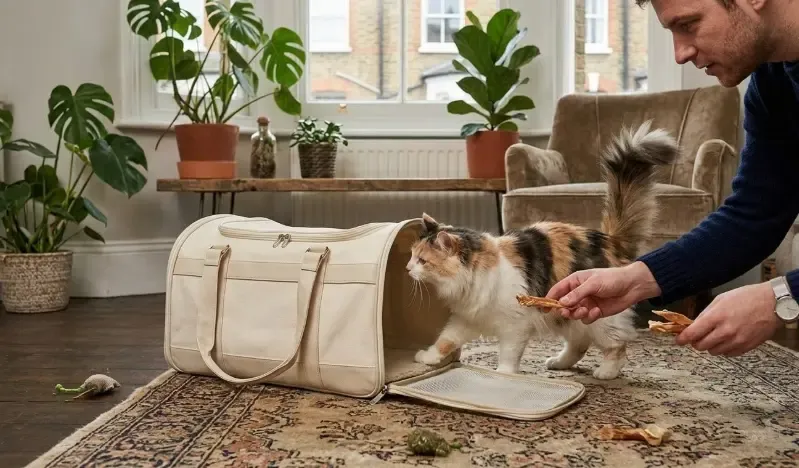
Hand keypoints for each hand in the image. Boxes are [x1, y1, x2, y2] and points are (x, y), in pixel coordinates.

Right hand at [546, 261, 660, 323]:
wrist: (632, 287)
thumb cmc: (612, 279)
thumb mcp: (593, 284)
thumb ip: (577, 294)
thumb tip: (562, 303)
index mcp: (575, 281)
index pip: (558, 290)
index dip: (549, 298)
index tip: (543, 308)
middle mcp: (579, 293)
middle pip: (564, 304)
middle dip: (565, 309)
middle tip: (567, 312)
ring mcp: (586, 302)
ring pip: (574, 313)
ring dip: (577, 314)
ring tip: (586, 310)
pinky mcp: (595, 311)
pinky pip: (586, 318)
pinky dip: (589, 317)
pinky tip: (597, 311)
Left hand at [676, 282, 779, 355]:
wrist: (772, 303)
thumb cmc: (746, 297)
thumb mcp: (720, 300)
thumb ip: (705, 314)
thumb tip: (693, 325)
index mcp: (716, 317)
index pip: (692, 334)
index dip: (682, 339)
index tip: (678, 340)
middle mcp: (725, 332)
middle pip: (701, 346)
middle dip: (696, 342)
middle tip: (698, 336)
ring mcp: (737, 341)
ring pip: (714, 352)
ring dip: (710, 345)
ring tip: (716, 335)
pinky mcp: (746, 347)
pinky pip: (728, 354)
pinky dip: (724, 349)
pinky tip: (727, 339)